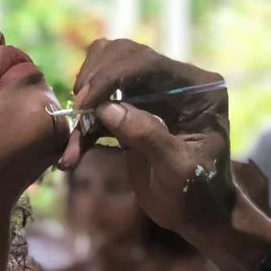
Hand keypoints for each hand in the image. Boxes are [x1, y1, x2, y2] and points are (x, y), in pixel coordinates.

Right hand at [59, 39, 270, 270]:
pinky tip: (72, 154)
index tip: (87, 102)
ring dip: (85, 98)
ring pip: (107, 70)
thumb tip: (108, 109)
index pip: (150, 63)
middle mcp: (176, 81)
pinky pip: (101, 102)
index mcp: (198, 88)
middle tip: (78, 113)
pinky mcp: (134, 110)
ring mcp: (154, 93)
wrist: (198, 215)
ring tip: (76, 135)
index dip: (114, 76)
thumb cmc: (199, 194)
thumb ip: (149, 136)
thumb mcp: (179, 170)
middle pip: (125, 55)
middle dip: (96, 80)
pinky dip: (84, 124)